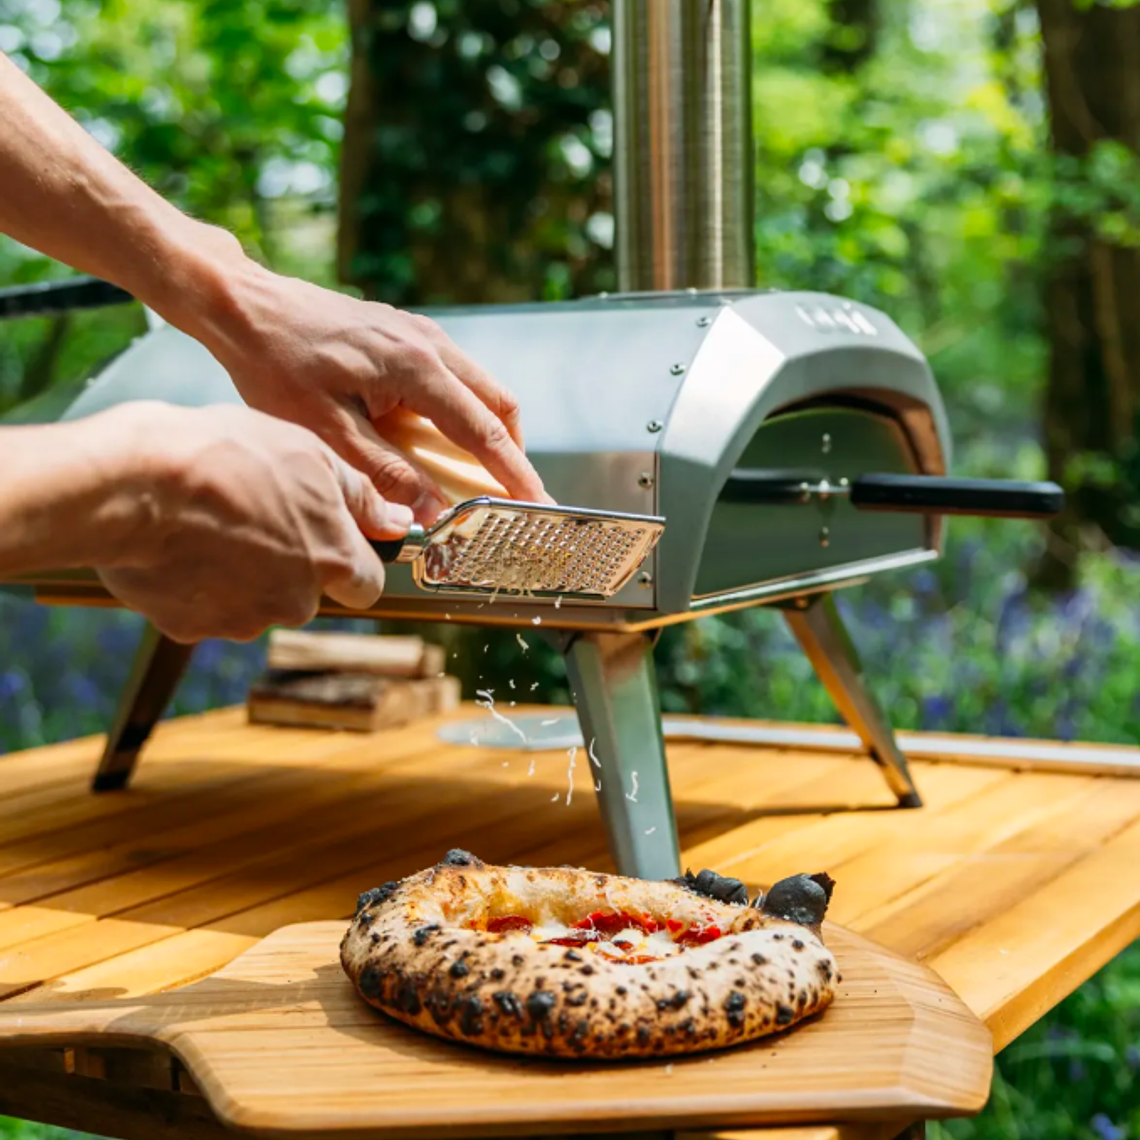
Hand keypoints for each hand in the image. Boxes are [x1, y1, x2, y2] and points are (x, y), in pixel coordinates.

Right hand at [95, 402, 409, 642]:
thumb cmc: (226, 456)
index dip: (351, 561)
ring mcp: (242, 620)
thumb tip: (398, 522)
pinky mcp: (191, 628)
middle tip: (252, 514)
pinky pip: (203, 610)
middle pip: (306, 593)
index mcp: (332, 560)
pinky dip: (195, 586)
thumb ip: (360, 497)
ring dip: (239, 574)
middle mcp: (296, 601)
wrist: (135, 482)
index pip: (366, 584)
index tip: (326, 536)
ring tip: (208, 523)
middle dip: (287, 564)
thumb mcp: (309, 454)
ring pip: (254, 603)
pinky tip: (177, 546)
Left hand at [171, 236, 548, 523]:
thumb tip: (432, 512)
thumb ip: (385, 473)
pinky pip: (458, 376)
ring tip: (489, 474)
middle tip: (518, 496)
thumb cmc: (278, 367)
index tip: (537, 504)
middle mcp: (431, 345)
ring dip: (493, 431)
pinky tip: (451, 437)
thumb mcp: (327, 432)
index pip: (483, 431)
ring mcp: (422, 333)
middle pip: (499, 404)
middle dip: (514, 454)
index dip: (514, 473)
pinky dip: (469, 411)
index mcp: (417, 369)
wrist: (250, 307)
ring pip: (483, 387)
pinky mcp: (408, 333)